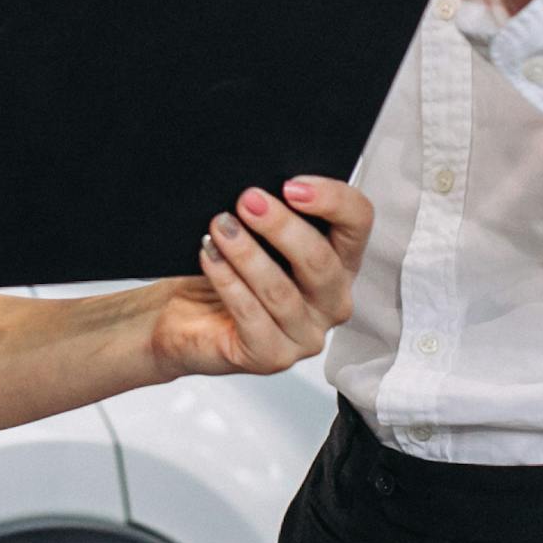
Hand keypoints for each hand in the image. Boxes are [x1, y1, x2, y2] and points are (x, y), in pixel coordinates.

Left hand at [147, 178, 371, 380]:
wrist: (184, 317)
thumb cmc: (227, 271)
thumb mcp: (256, 234)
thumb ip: (273, 212)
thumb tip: (265, 188)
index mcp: (340, 262)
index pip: (358, 222)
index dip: (332, 200)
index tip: (291, 185)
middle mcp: (332, 301)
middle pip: (321, 261)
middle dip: (281, 227)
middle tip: (247, 201)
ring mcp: (305, 335)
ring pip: (281, 290)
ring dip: (247, 253)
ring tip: (220, 226)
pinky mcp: (272, 357)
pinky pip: (252, 316)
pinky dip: (228, 281)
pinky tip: (210, 256)